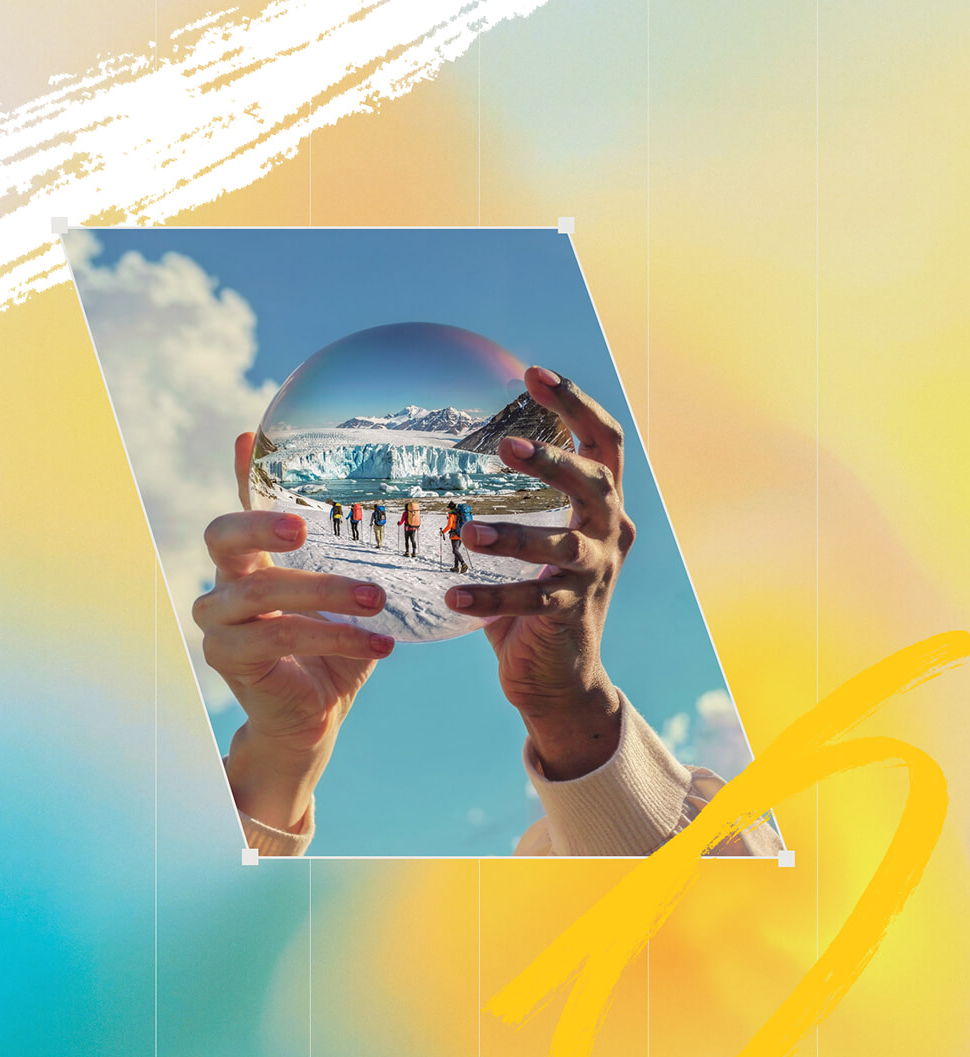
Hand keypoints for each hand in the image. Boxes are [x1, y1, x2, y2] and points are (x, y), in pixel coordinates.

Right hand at [194, 433, 394, 831]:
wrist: (315, 715)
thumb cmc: (331, 646)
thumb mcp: (341, 595)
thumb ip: (341, 554)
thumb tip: (370, 493)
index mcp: (247, 563)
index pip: (239, 506)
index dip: (241, 476)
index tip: (249, 439)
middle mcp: (223, 586)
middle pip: (223, 537)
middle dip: (263, 525)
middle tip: (304, 526)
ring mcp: (220, 624)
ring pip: (263, 593)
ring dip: (327, 592)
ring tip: (377, 598)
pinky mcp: (231, 659)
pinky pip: (281, 636)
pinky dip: (337, 638)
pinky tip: (380, 643)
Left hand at [445, 367, 635, 780]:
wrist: (563, 677)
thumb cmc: (537, 597)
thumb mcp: (536, 543)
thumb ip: (518, 503)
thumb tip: (463, 447)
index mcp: (603, 506)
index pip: (605, 442)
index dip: (576, 404)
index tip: (534, 374)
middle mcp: (609, 533)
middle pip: (594, 482)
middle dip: (551, 460)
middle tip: (504, 445)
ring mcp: (594, 575)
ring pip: (561, 544)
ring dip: (514, 536)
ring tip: (469, 530)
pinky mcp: (571, 614)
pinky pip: (529, 602)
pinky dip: (489, 599)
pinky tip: (452, 596)